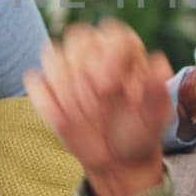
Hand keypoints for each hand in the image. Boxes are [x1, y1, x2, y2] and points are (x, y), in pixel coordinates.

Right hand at [24, 21, 174, 195]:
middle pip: (78, 38)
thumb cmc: (139, 133)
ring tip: (84, 116)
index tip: (109, 89)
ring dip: (66, 89)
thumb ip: (157, 91)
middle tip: (99, 109)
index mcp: (126, 52)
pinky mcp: (47, 86)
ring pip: (52, 55)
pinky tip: (66, 122)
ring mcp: (68, 67)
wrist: (117, 160)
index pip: (113, 35)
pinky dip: (48, 103)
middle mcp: (96, 52)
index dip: (108, 59)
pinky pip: (36, 81)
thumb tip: (159, 61)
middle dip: (85, 77)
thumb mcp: (155, 118)